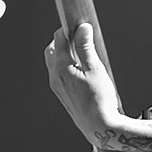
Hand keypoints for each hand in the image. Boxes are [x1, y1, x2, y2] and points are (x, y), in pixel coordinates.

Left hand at [44, 23, 125, 146]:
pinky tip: (83, 71)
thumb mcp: (95, 68)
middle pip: (52, 50)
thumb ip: (86, 47)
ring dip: (65, 54)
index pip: (58, 39)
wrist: (99, 126)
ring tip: (84, 54)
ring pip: (55, 63)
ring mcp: (57, 87)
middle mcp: (55, 77)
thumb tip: (82, 29)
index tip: (78, 26)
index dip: (68, 29)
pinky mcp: (62, 95)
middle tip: (79, 38)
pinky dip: (67, 67)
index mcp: (61, 68)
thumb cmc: (99, 100)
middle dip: (63, 41)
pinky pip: (60, 75)